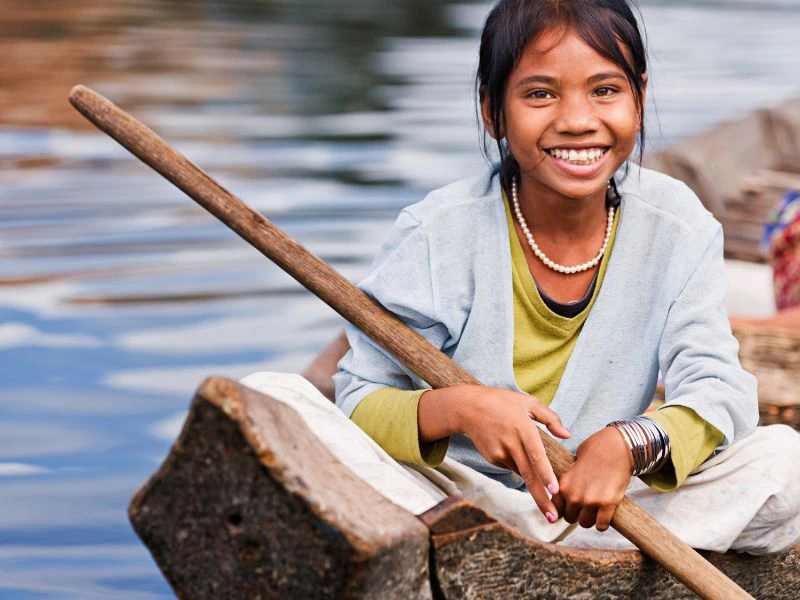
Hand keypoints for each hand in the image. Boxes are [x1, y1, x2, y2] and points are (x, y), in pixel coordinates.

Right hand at [422, 385, 570, 521]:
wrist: (468, 408)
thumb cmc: (502, 402)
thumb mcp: (527, 402)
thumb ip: (550, 418)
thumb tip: (568, 435)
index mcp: (523, 428)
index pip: (537, 456)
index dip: (545, 474)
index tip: (555, 491)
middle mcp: (512, 443)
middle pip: (529, 476)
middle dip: (541, 499)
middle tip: (553, 518)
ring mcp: (500, 453)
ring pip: (522, 471)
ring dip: (532, 480)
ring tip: (538, 483)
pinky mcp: (493, 458)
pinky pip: (512, 466)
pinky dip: (518, 464)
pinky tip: (511, 448)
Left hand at [551, 426, 632, 530]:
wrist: (615, 446)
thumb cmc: (594, 451)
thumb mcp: (573, 464)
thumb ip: (568, 481)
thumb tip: (563, 492)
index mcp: (563, 484)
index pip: (556, 508)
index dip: (563, 509)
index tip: (569, 508)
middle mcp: (574, 495)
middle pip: (570, 518)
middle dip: (576, 514)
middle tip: (584, 508)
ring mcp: (591, 501)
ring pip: (585, 523)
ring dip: (590, 519)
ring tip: (595, 511)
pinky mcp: (608, 504)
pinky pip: (601, 525)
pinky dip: (602, 524)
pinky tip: (604, 516)